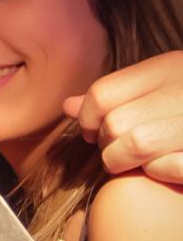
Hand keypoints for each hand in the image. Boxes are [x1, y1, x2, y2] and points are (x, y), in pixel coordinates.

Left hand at [64, 51, 182, 183]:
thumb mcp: (162, 87)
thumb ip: (119, 95)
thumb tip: (68, 106)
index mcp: (172, 67)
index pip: (103, 93)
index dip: (86, 118)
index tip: (90, 132)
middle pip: (115, 122)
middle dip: (107, 144)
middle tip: (119, 152)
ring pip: (136, 144)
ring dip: (127, 161)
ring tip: (138, 163)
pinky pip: (169, 167)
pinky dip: (161, 173)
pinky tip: (168, 170)